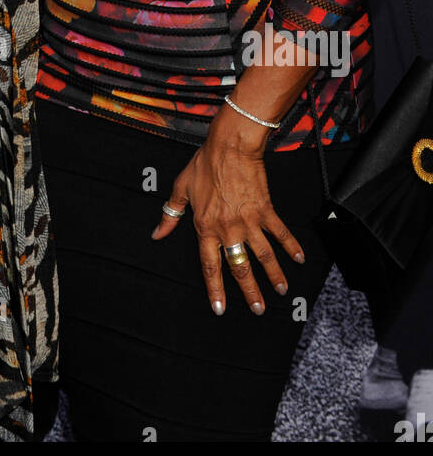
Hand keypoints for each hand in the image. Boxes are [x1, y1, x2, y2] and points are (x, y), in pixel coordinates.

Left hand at [151, 126, 304, 314]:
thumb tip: (157, 233)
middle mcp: (228, 229)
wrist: (230, 147)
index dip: (215, 289)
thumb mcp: (181, 188)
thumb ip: (171, 214)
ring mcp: (249, 221)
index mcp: (205, 227)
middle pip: (240, 267)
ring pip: (263, 256)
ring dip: (274, 275)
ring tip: (282, 290)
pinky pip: (280, 233)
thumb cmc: (205, 164)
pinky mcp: (266, 210)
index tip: (219, 308)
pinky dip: (290, 246)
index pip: (210, 265)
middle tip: (258, 308)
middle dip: (250, 291)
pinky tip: (298, 259)